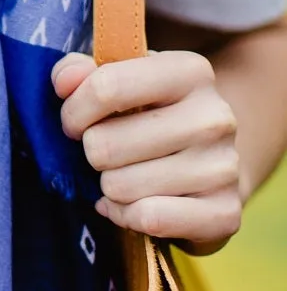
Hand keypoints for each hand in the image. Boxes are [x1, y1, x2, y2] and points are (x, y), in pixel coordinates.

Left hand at [52, 50, 242, 254]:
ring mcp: (224, 167)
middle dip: (92, 154)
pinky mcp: (225, 213)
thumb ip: (81, 73)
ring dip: (109, 187)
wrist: (208, 167)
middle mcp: (214, 117)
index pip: (107, 87)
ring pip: (119, 186)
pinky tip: (133, 204)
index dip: (74, 111)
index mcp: (191, 72)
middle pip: (103, 145)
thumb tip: (64, 81)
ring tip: (127, 176)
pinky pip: (146, 218)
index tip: (75, 123)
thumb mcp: (119, 82)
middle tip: (106, 153)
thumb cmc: (150, 117)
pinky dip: (126, 216)